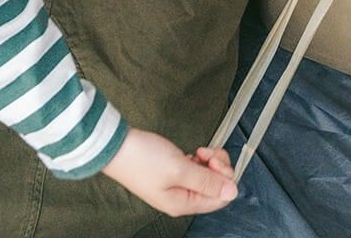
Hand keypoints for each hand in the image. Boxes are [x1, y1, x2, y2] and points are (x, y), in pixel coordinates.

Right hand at [102, 128, 237, 217]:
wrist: (117, 146)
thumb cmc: (144, 159)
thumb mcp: (180, 169)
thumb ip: (208, 181)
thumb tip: (233, 191)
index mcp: (183, 204)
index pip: (220, 199)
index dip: (224, 179)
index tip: (214, 162)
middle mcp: (182, 198)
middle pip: (216, 186)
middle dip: (218, 167)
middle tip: (205, 153)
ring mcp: (178, 185)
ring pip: (208, 176)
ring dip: (210, 161)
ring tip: (199, 150)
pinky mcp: (174, 172)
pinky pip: (198, 169)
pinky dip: (200, 159)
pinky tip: (194, 151)